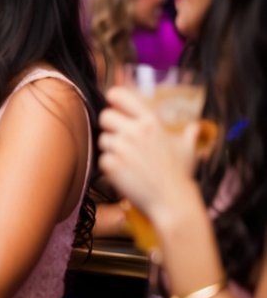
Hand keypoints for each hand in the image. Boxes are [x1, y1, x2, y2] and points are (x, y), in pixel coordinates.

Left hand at [97, 86, 203, 226]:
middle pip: (105, 116)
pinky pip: (102, 159)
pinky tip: (126, 173)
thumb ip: (188, 134)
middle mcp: (135, 131)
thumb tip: (195, 127)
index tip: (114, 105)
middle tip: (122, 139)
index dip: (113, 100)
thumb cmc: (180, 175)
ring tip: (130, 161)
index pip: (118, 95)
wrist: (172, 202)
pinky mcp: (111, 164)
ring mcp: (122, 148)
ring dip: (112, 149)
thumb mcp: (187, 149)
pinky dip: (110, 167)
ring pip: (103, 139)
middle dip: (110, 127)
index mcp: (151, 122)